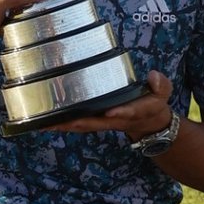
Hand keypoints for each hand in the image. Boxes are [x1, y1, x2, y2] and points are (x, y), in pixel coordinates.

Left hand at [48, 70, 176, 139]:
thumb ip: (161, 85)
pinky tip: (44, 120)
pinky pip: (76, 122)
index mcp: (134, 111)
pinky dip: (61, 123)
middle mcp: (114, 118)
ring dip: (62, 126)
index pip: (127, 112)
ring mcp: (103, 121)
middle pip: (93, 123)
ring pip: (80, 125)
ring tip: (40, 123)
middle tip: (53, 122)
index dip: (120, 112)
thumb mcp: (163, 93)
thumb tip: (153, 77)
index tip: (111, 112)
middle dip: (74, 123)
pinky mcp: (95, 119)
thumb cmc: (153, 103)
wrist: (148, 122)